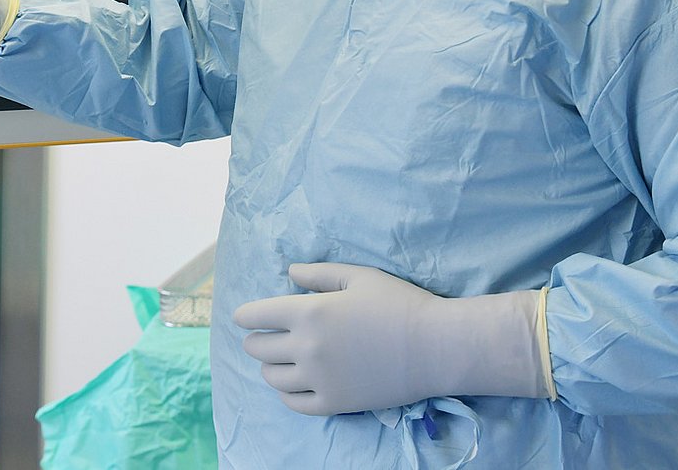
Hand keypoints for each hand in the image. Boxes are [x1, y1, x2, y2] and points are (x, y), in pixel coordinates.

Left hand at [233, 262, 550, 415]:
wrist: (434, 346)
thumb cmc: (399, 303)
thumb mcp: (358, 277)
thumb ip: (319, 274)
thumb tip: (289, 273)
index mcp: (309, 311)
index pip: (256, 315)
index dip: (245, 315)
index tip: (243, 317)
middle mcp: (306, 347)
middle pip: (258, 348)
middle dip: (256, 339)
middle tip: (263, 336)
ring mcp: (319, 379)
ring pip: (272, 378)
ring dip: (269, 366)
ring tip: (278, 360)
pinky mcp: (335, 403)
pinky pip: (295, 404)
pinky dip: (286, 394)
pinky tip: (292, 385)